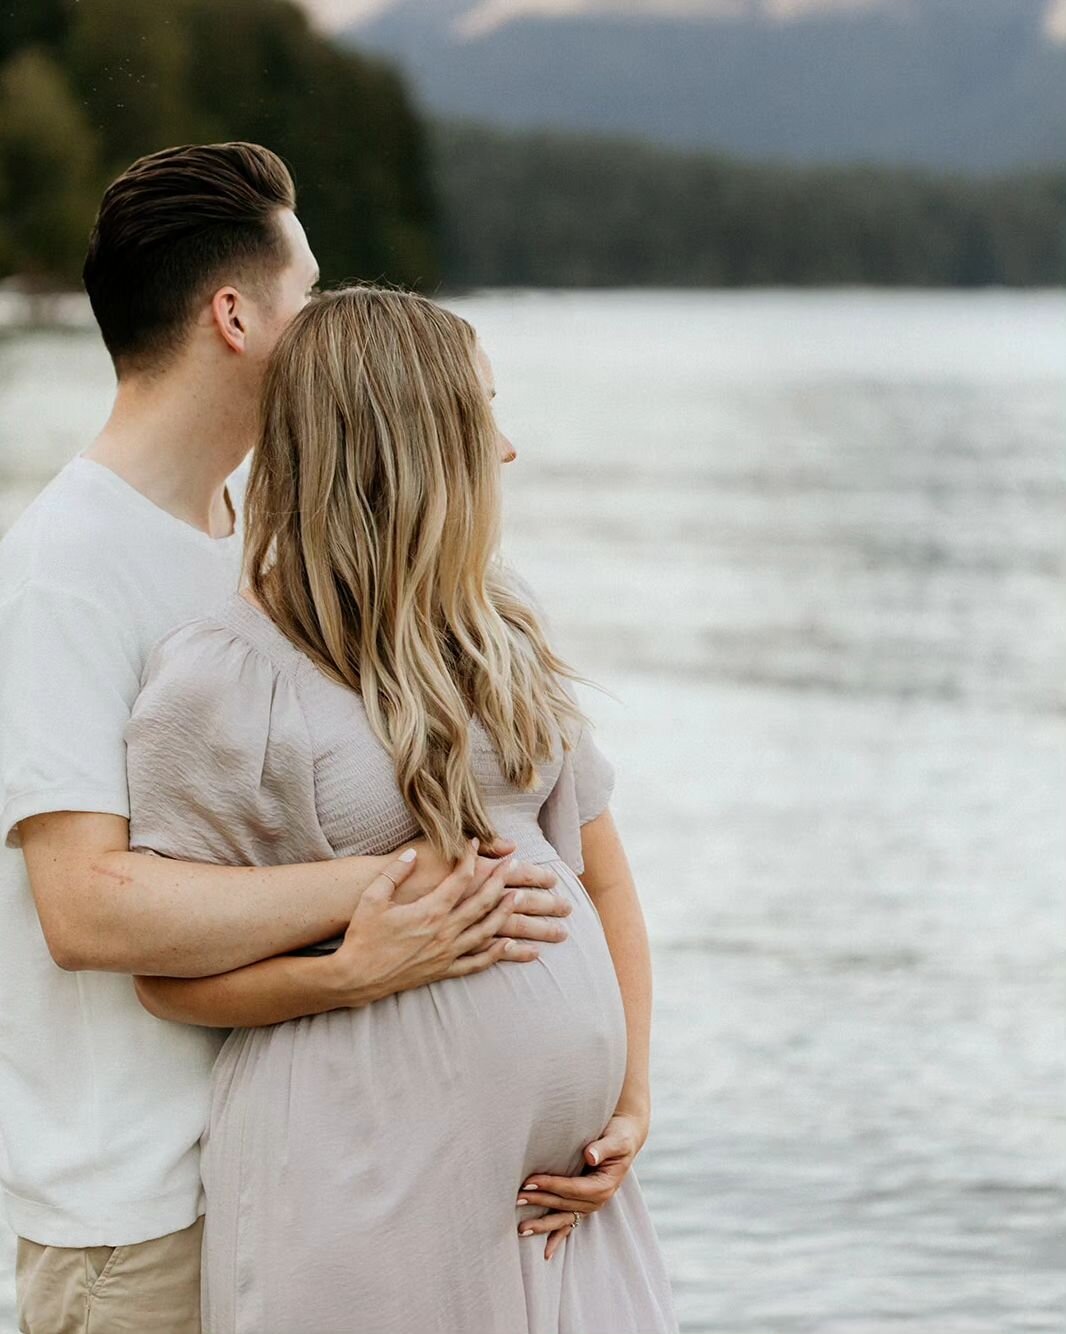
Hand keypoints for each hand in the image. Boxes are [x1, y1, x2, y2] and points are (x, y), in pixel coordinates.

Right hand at [324, 840, 543, 1003]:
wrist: (355, 977)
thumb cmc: (361, 936)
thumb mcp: (373, 898)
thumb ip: (395, 872)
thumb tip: (413, 853)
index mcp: (430, 910)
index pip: (460, 879)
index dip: (471, 858)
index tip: (475, 843)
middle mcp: (444, 931)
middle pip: (482, 902)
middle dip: (500, 880)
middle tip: (514, 864)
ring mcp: (446, 953)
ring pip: (486, 930)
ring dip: (505, 912)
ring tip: (520, 897)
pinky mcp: (442, 970)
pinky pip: (476, 963)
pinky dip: (495, 953)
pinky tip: (509, 944)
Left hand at [515, 1110, 649, 1260]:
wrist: (625, 1138)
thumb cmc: (619, 1136)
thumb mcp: (615, 1140)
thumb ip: (602, 1148)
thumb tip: (590, 1156)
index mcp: (604, 1185)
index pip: (573, 1188)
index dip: (551, 1185)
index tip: (530, 1181)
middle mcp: (598, 1200)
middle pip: (564, 1203)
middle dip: (540, 1201)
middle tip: (517, 1198)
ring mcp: (591, 1205)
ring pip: (564, 1218)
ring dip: (543, 1224)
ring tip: (522, 1229)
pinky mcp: (585, 1204)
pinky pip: (570, 1224)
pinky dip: (558, 1237)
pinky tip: (546, 1253)